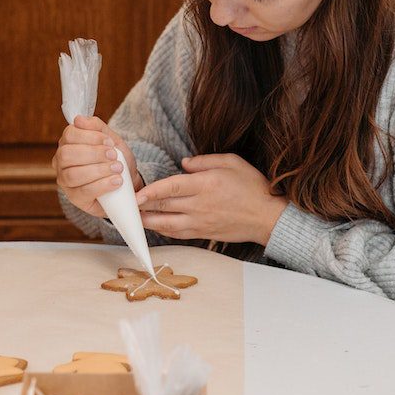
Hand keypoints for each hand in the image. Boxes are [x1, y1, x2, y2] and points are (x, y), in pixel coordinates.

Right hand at [52, 115, 144, 216]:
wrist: (126, 182)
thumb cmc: (114, 159)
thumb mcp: (110, 140)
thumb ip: (96, 127)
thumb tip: (78, 119)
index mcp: (67, 143)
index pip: (69, 135)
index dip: (90, 136)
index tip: (109, 141)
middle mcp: (61, 162)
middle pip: (67, 154)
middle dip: (93, 153)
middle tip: (113, 155)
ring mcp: (65, 181)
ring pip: (73, 174)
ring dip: (98, 170)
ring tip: (117, 169)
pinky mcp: (75, 198)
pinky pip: (83, 192)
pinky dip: (102, 185)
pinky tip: (116, 181)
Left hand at [135, 153, 289, 243]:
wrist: (268, 217)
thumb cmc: (253, 186)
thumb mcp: (232, 162)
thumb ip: (205, 161)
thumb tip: (184, 164)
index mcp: (206, 184)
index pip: (172, 188)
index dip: (151, 192)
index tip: (135, 194)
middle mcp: (200, 205)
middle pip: (165, 206)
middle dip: (143, 206)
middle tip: (126, 204)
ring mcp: (201, 222)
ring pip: (167, 224)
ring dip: (148, 222)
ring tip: (134, 218)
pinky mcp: (204, 234)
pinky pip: (178, 234)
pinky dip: (163, 231)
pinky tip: (154, 226)